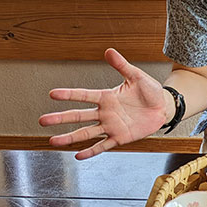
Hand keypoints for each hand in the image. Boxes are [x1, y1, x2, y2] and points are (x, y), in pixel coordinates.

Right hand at [38, 48, 168, 159]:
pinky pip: (103, 145)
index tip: (52, 94)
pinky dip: (91, 151)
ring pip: (86, 133)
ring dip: (70, 137)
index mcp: (107, 97)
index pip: (84, 95)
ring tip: (53, 142)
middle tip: (42, 120)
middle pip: (78, 116)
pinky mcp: (120, 137)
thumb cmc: (150, 91)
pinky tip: (78, 155)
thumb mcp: (136, 76)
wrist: (163, 107)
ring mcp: (111, 126)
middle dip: (60, 118)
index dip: (69, 94)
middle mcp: (105, 112)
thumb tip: (109, 51)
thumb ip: (121, 65)